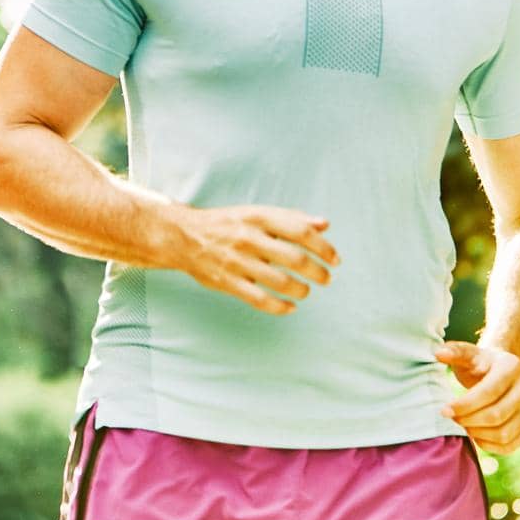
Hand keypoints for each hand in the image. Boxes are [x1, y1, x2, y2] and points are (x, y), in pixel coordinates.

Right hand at [169, 204, 337, 314]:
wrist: (184, 236)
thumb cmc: (227, 223)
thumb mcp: (256, 213)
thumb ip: (290, 218)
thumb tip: (324, 224)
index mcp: (258, 216)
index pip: (300, 230)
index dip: (323, 246)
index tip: (335, 259)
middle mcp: (249, 237)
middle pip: (294, 258)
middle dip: (317, 271)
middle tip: (326, 278)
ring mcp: (237, 260)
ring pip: (280, 281)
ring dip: (301, 289)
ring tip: (306, 291)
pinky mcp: (228, 282)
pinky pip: (260, 299)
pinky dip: (280, 307)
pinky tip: (290, 307)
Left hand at [436, 341, 519, 453]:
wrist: (505, 372)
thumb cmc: (481, 364)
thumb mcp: (469, 354)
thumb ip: (454, 352)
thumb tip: (438, 354)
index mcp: (512, 366)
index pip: (488, 392)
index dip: (465, 405)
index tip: (444, 410)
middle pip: (497, 415)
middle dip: (469, 420)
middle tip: (453, 418)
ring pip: (504, 434)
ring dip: (478, 434)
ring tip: (463, 425)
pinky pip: (510, 446)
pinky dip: (489, 445)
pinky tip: (475, 434)